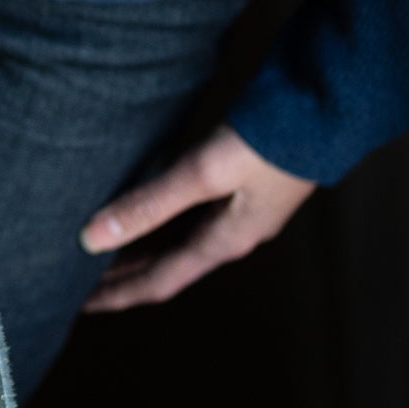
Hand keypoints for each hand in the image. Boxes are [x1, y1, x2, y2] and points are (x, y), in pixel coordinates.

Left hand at [77, 123, 314, 308]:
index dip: (118, 295)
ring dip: (141, 246)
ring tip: (101, 245)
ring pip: (178, 238)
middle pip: (166, 264)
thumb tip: (91, 239)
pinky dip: (161, 218)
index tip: (79, 305)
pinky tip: (144, 206)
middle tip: (78, 278)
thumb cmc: (274, 138)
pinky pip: (190, 212)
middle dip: (124, 274)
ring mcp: (241, 207)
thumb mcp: (204, 173)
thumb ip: (149, 205)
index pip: (159, 281)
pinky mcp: (243, 180)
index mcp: (226, 240)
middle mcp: (233, 232)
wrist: (330, 102)